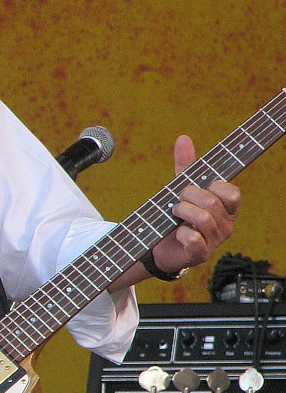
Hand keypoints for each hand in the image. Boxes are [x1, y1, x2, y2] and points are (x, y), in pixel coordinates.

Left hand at [149, 135, 240, 273]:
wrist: (160, 246)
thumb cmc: (176, 215)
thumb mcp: (181, 189)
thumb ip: (186, 165)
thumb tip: (183, 138)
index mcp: (227, 207)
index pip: (232, 193)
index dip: (213, 186)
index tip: (197, 187)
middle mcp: (226, 224)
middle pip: (212, 202)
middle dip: (188, 196)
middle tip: (177, 200)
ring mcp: (215, 241)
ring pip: (204, 219)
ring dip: (181, 211)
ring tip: (173, 213)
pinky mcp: (200, 255)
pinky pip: (194, 240)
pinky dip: (181, 233)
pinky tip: (176, 231)